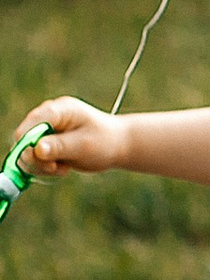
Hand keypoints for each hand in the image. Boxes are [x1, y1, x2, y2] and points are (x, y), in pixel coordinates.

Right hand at [7, 97, 122, 176]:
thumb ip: (59, 147)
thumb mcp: (84, 145)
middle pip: (23, 140)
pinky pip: (33, 161)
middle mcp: (47, 118)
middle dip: (36, 159)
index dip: (28, 144)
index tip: (43, 159)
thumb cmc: (105, 141)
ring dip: (41, 166)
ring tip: (63, 167)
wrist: (116, 145)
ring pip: (25, 154)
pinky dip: (45, 169)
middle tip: (56, 167)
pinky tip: (63, 167)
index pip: (30, 125)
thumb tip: (36, 149)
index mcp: (59, 110)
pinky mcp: (44, 144)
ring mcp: (45, 131)